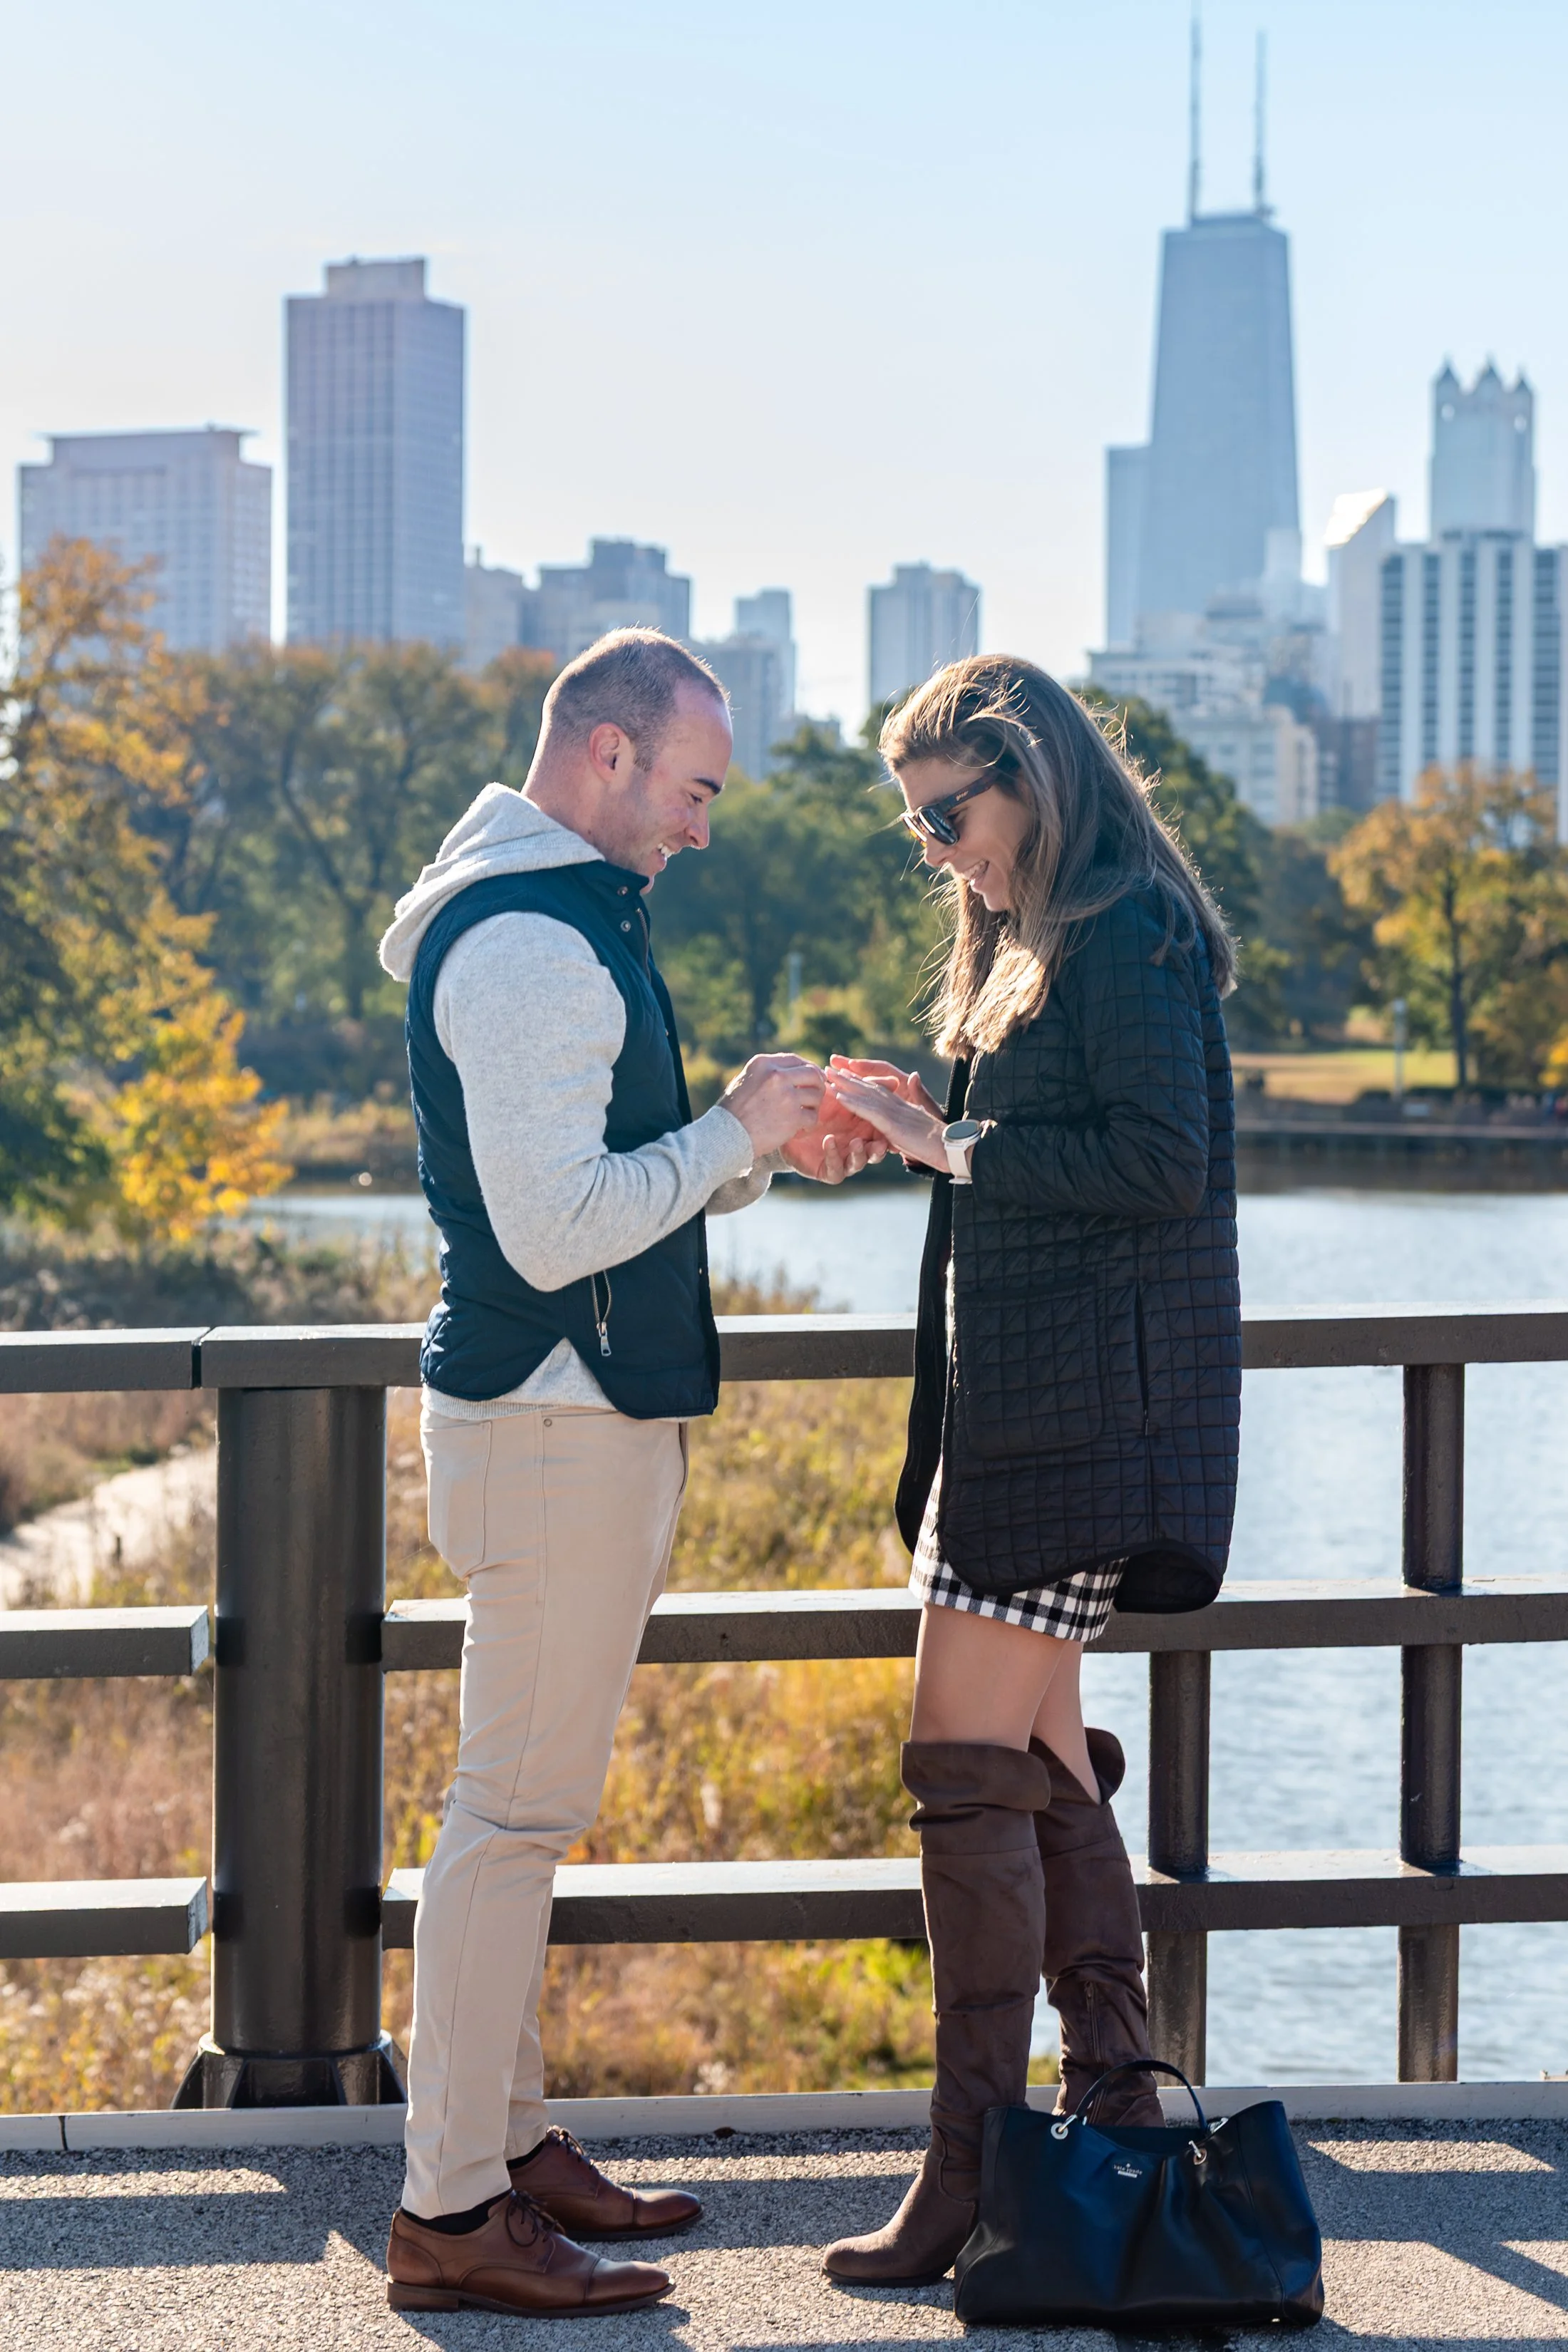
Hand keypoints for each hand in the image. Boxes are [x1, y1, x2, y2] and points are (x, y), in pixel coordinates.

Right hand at [719, 1052, 825, 1157]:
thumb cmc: (733, 1112)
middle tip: (816, 1095)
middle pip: (811, 1073)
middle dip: (818, 1084)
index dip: (807, 1068)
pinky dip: (809, 1124)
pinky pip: (812, 1117)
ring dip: (814, 1106)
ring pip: (815, 1095)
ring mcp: (786, 1095)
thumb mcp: (744, 1081)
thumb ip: (766, 1074)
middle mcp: (776, 1075)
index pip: (794, 1059)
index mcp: (763, 1064)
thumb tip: (791, 1072)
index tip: (812, 1077)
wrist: (727, 1135)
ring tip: (805, 1114)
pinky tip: (801, 1129)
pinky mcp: (793, 1116)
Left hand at [780, 1088, 888, 1182]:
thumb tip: (895, 1081)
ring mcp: (844, 1160)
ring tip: (856, 1142)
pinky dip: (833, 1154)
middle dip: (879, 1149)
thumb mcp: (843, 1095)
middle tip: (881, 1143)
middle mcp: (858, 1148)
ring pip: (858, 1162)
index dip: (889, 1132)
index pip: (883, 1134)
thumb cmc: (821, 1107)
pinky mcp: (828, 1171)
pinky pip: (835, 1168)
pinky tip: (829, 1140)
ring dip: (859, 1153)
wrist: (789, 1122)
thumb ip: (865, 1089)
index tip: (894, 1127)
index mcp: (866, 1131)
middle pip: (875, 1152)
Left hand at [825, 1067, 948, 1170]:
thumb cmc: (939, 1142)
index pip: (876, 1089)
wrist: (951, 1148)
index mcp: (902, 1106)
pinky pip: (868, 1111)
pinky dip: (852, 1102)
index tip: (843, 1073)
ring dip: (844, 1084)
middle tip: (828, 1067)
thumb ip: (914, 1109)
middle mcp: (897, 1104)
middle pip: (867, 1086)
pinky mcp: (891, 1124)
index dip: (859, 1081)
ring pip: (865, 1094)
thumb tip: (913, 1087)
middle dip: (847, 1077)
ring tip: (827, 1075)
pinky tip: (838, 1097)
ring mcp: (894, 1112)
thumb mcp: (921, 1126)